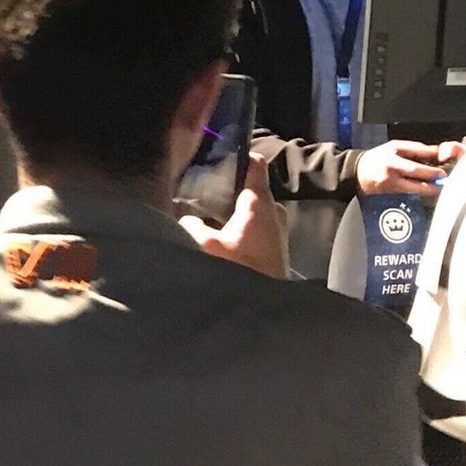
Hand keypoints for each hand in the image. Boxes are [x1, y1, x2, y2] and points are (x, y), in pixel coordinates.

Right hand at [183, 157, 286, 277]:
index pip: (255, 163)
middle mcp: (274, 210)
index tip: (219, 158)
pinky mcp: (276, 246)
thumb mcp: (206, 246)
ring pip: (253, 208)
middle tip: (204, 191)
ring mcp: (278, 228)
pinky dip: (241, 226)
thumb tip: (186, 218)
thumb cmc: (240, 270)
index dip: (238, 156)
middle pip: (250, 187)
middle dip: (229, 188)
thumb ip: (191, 225)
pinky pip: (257, 225)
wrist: (265, 308)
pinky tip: (222, 236)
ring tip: (209, 215)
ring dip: (234, 211)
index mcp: (259, 202)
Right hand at [358, 138, 455, 196]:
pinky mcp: (392, 194)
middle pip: (415, 182)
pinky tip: (428, 188)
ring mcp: (391, 187)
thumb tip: (435, 152)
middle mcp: (391, 176)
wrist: (358, 173)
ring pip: (414, 190)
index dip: (429, 170)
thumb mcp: (394, 147)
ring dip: (429, 189)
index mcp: (392, 162)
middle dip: (432, 182)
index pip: (414, 167)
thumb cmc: (377, 157)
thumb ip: (414, 149)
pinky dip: (421, 190)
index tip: (441, 171)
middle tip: (443, 179)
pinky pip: (410, 193)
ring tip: (439, 186)